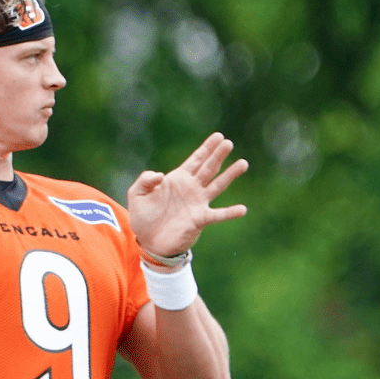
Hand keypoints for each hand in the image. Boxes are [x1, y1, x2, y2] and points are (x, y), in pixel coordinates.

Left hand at [127, 132, 247, 256]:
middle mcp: (191, 188)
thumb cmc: (143, 217)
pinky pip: (218, 214)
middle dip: (218, 155)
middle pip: (209, 168)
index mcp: (178, 179)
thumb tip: (160, 175)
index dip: (207, 148)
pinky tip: (242, 209)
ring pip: (217, 185)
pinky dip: (230, 212)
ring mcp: (198, 203)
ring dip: (230, 175)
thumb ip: (145, 180)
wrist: (148, 242)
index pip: (196, 160)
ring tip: (243, 163)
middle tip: (228, 143)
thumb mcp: (137, 194)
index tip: (218, 136)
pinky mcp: (200, 219)